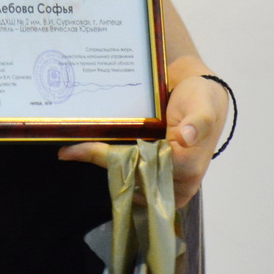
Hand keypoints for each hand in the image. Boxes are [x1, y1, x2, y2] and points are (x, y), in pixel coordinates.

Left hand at [55, 73, 226, 206]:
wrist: (198, 92)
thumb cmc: (202, 100)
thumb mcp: (204, 106)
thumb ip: (198, 121)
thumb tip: (186, 137)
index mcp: (187, 169)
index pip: (146, 171)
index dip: (115, 161)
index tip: (90, 148)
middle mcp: (172, 180)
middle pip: (131, 178)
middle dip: (103, 164)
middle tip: (70, 151)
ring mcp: (158, 176)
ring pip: (125, 177)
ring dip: (100, 163)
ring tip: (71, 150)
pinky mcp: (149, 168)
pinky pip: (124, 169)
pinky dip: (104, 159)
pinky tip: (79, 150)